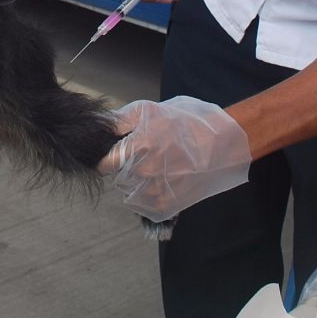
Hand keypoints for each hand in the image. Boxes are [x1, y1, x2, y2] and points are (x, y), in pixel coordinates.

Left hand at [98, 96, 252, 221]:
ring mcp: (155, 192)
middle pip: (116, 179)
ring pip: (129, 192)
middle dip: (124, 168)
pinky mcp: (166, 206)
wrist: (219, 143)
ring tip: (155, 168)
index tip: (115, 155)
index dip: (107, 159)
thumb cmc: (183, 123)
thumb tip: (98, 128)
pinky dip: (147, 196)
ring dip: (135, 183)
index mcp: (137, 148)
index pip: (104, 165)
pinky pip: (143, 206)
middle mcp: (144, 173)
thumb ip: (118, 121)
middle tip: (143, 157)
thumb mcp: (147, 111)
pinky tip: (161, 181)